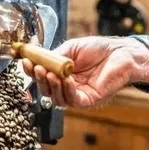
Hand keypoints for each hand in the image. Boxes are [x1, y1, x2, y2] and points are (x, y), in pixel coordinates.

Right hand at [22, 37, 148, 107]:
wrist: (122, 53)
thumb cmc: (100, 50)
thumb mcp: (72, 49)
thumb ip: (55, 56)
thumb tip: (38, 60)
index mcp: (62, 74)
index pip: (42, 77)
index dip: (32, 71)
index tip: (25, 61)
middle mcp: (68, 87)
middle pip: (46, 90)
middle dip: (39, 79)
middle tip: (37, 67)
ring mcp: (78, 95)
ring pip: (57, 98)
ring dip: (51, 86)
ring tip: (49, 73)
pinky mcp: (89, 100)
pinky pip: (73, 100)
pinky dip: (66, 90)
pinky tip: (66, 79)